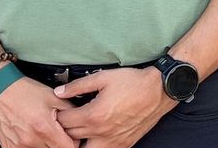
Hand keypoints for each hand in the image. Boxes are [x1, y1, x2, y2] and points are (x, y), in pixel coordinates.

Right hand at [0, 75, 76, 147]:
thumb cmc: (25, 92)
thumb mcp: (53, 97)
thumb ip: (70, 112)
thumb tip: (81, 124)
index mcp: (44, 127)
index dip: (73, 143)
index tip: (72, 137)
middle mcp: (31, 140)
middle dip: (60, 144)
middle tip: (57, 132)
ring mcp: (18, 146)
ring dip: (46, 145)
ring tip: (43, 131)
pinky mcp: (9, 147)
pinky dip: (32, 145)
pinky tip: (32, 134)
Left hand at [55, 66, 178, 147]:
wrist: (158, 91)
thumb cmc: (133, 83)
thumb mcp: (103, 77)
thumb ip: (78, 85)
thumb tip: (59, 92)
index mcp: (93, 115)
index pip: (64, 122)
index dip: (59, 115)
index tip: (59, 110)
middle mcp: (101, 132)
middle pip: (71, 138)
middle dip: (65, 128)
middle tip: (68, 119)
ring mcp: (112, 142)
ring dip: (78, 142)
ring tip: (79, 131)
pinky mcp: (123, 145)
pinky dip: (94, 146)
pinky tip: (94, 137)